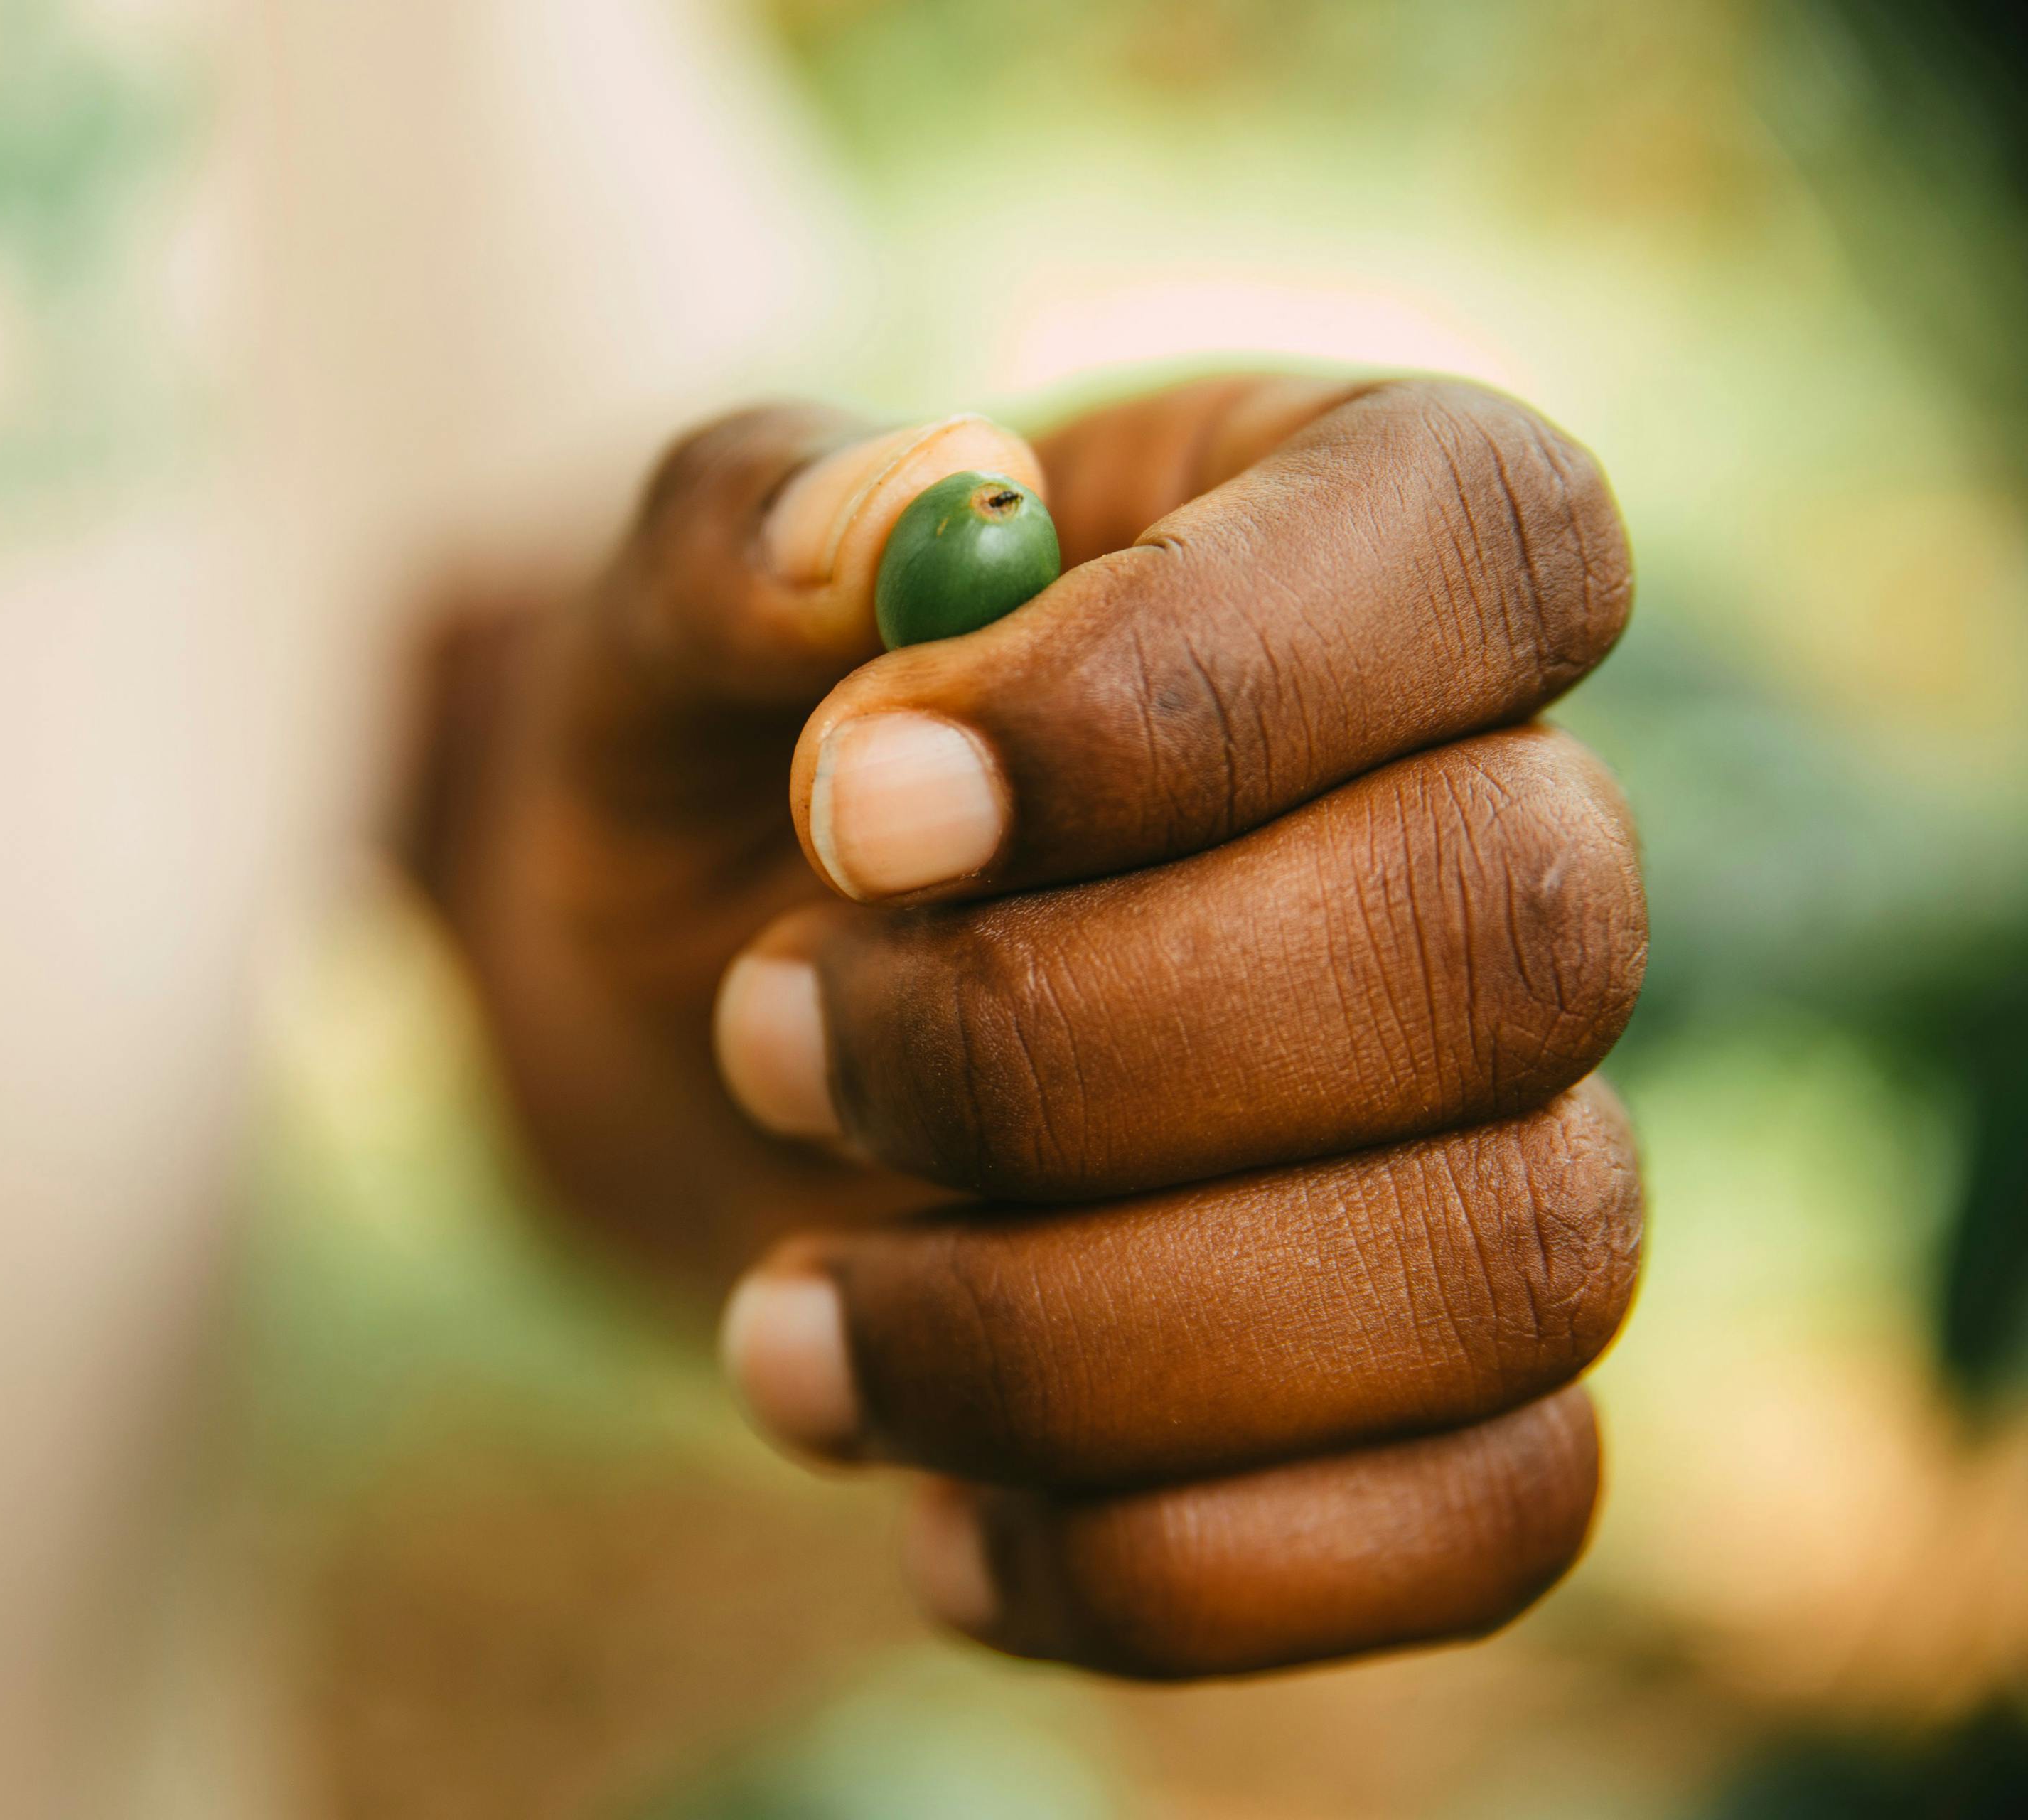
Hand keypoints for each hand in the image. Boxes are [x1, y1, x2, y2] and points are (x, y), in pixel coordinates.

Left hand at [420, 375, 1645, 1678]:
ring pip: (1503, 1263)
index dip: (1191, 692)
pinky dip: (1176, 1565)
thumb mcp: (656, 624)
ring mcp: (1505, 1127)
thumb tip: (913, 509)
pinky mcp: (1459, 1399)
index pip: (1480, 542)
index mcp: (1358, 540)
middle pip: (1507, 937)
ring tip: (786, 1328)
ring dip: (1081, 1337)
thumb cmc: (715, 775)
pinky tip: (932, 1523)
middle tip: (767, 1035)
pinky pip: (1490, 1521)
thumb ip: (744, 525)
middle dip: (1070, 1043)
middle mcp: (1497, 819)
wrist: (701, 1026)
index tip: (862, 806)